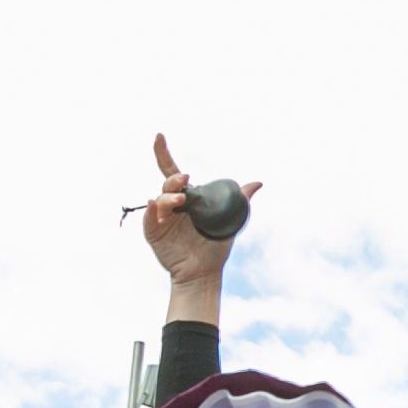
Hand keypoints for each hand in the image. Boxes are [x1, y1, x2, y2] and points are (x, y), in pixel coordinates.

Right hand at [139, 134, 255, 295]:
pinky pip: (149, 218)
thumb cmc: (214, 245)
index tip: (159, 135)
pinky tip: (157, 209)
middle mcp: (172, 204)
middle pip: (168, 184)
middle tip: (186, 179)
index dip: (164, 153)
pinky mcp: (153, 232)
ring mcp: (160, 217)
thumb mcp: (229, 220)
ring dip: (168, 197)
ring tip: (181, 201)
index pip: (173, 172)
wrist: (204, 272)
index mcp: (187, 197)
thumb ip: (240, 200)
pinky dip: (152, 211)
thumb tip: (258, 183)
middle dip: (174, 179)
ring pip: (160, 199)